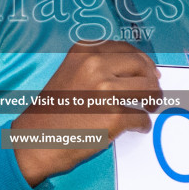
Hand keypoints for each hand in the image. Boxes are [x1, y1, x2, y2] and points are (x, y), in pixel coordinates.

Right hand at [11, 40, 161, 186]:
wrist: (35, 139)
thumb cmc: (54, 110)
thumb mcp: (70, 72)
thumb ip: (99, 66)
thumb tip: (140, 71)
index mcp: (85, 51)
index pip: (127, 49)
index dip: (143, 61)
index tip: (150, 71)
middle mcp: (95, 65)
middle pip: (142, 67)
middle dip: (152, 81)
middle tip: (153, 94)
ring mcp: (105, 90)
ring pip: (148, 89)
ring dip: (152, 100)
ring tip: (149, 108)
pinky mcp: (114, 116)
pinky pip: (141, 117)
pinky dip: (142, 124)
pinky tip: (137, 127)